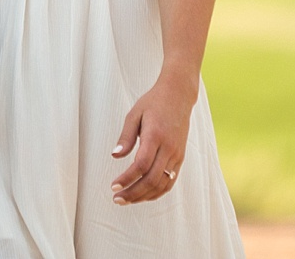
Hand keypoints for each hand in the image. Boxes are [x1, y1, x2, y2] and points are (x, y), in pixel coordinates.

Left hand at [109, 73, 196, 204]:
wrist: (178, 96)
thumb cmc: (153, 103)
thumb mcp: (134, 114)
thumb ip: (125, 136)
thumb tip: (115, 156)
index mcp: (155, 135)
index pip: (141, 165)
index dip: (127, 178)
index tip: (114, 186)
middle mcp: (169, 148)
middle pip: (151, 179)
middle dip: (133, 193)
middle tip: (117, 199)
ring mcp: (177, 155)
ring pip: (162, 184)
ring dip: (144, 196)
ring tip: (127, 200)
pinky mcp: (180, 158)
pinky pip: (170, 181)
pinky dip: (157, 192)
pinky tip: (143, 195)